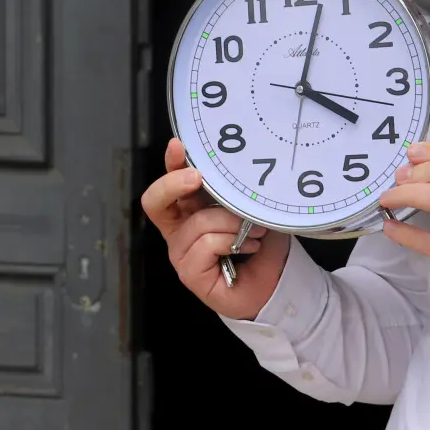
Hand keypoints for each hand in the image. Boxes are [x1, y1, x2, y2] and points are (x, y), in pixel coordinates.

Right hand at [140, 137, 291, 319]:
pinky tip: (247, 247)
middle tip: (197, 178)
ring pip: (197, 223)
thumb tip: (240, 168)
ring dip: (230, 223)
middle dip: (173, 183)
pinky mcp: (190, 273)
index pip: (170, 183)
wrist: (274, 284)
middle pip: (155, 201)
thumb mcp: (252, 209)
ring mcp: (181, 252)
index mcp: (190, 209)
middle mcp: (180, 230)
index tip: (178, 145)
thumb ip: (238, 191)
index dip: (170, 163)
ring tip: (254, 231)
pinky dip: (231, 242)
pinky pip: (205, 245)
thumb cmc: (261, 244)